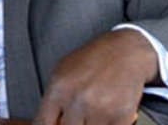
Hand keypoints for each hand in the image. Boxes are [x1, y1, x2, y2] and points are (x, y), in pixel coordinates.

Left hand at [33, 29, 158, 124]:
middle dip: (72, 123)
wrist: (125, 51)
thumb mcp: (62, 72)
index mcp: (59, 88)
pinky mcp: (122, 116)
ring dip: (90, 124)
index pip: (42, 124)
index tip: (55, 124)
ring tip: (94, 109)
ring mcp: (100, 109)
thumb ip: (52, 100)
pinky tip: (106, 114)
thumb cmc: (92, 60)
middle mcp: (78, 99)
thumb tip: (46, 123)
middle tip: (78, 114)